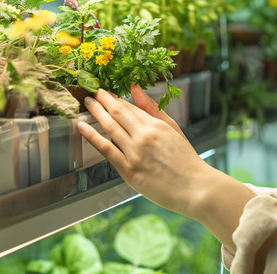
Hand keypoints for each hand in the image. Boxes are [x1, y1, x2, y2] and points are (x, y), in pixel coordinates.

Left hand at [79, 88, 211, 216]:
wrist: (195, 188)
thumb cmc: (186, 160)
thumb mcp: (173, 129)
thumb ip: (153, 109)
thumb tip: (135, 88)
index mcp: (156, 125)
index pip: (130, 107)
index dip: (115, 98)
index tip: (105, 92)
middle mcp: (144, 136)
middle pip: (117, 113)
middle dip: (102, 100)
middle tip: (91, 91)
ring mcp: (135, 154)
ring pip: (109, 127)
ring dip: (95, 112)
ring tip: (86, 103)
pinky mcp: (128, 171)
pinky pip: (105, 150)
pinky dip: (91, 136)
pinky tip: (81, 127)